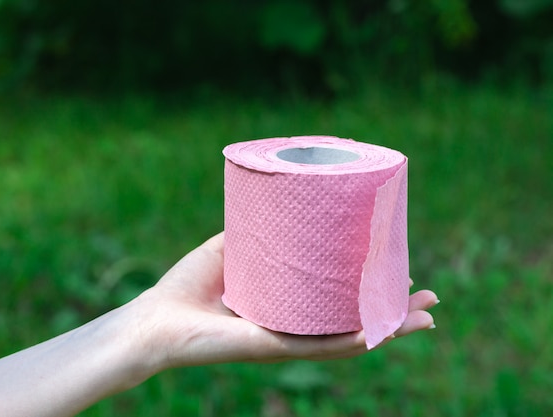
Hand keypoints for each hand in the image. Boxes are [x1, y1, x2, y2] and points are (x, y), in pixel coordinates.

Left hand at [132, 232, 437, 371]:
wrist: (155, 321)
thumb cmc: (186, 287)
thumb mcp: (229, 248)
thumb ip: (257, 230)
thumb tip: (283, 201)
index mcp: (289, 307)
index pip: (339, 302)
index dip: (372, 289)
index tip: (399, 271)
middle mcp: (296, 327)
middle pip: (355, 320)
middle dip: (394, 311)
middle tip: (430, 298)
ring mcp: (289, 340)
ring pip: (350, 337)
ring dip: (389, 328)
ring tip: (426, 316)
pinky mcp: (274, 347)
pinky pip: (321, 347)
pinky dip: (354, 340)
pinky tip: (380, 332)